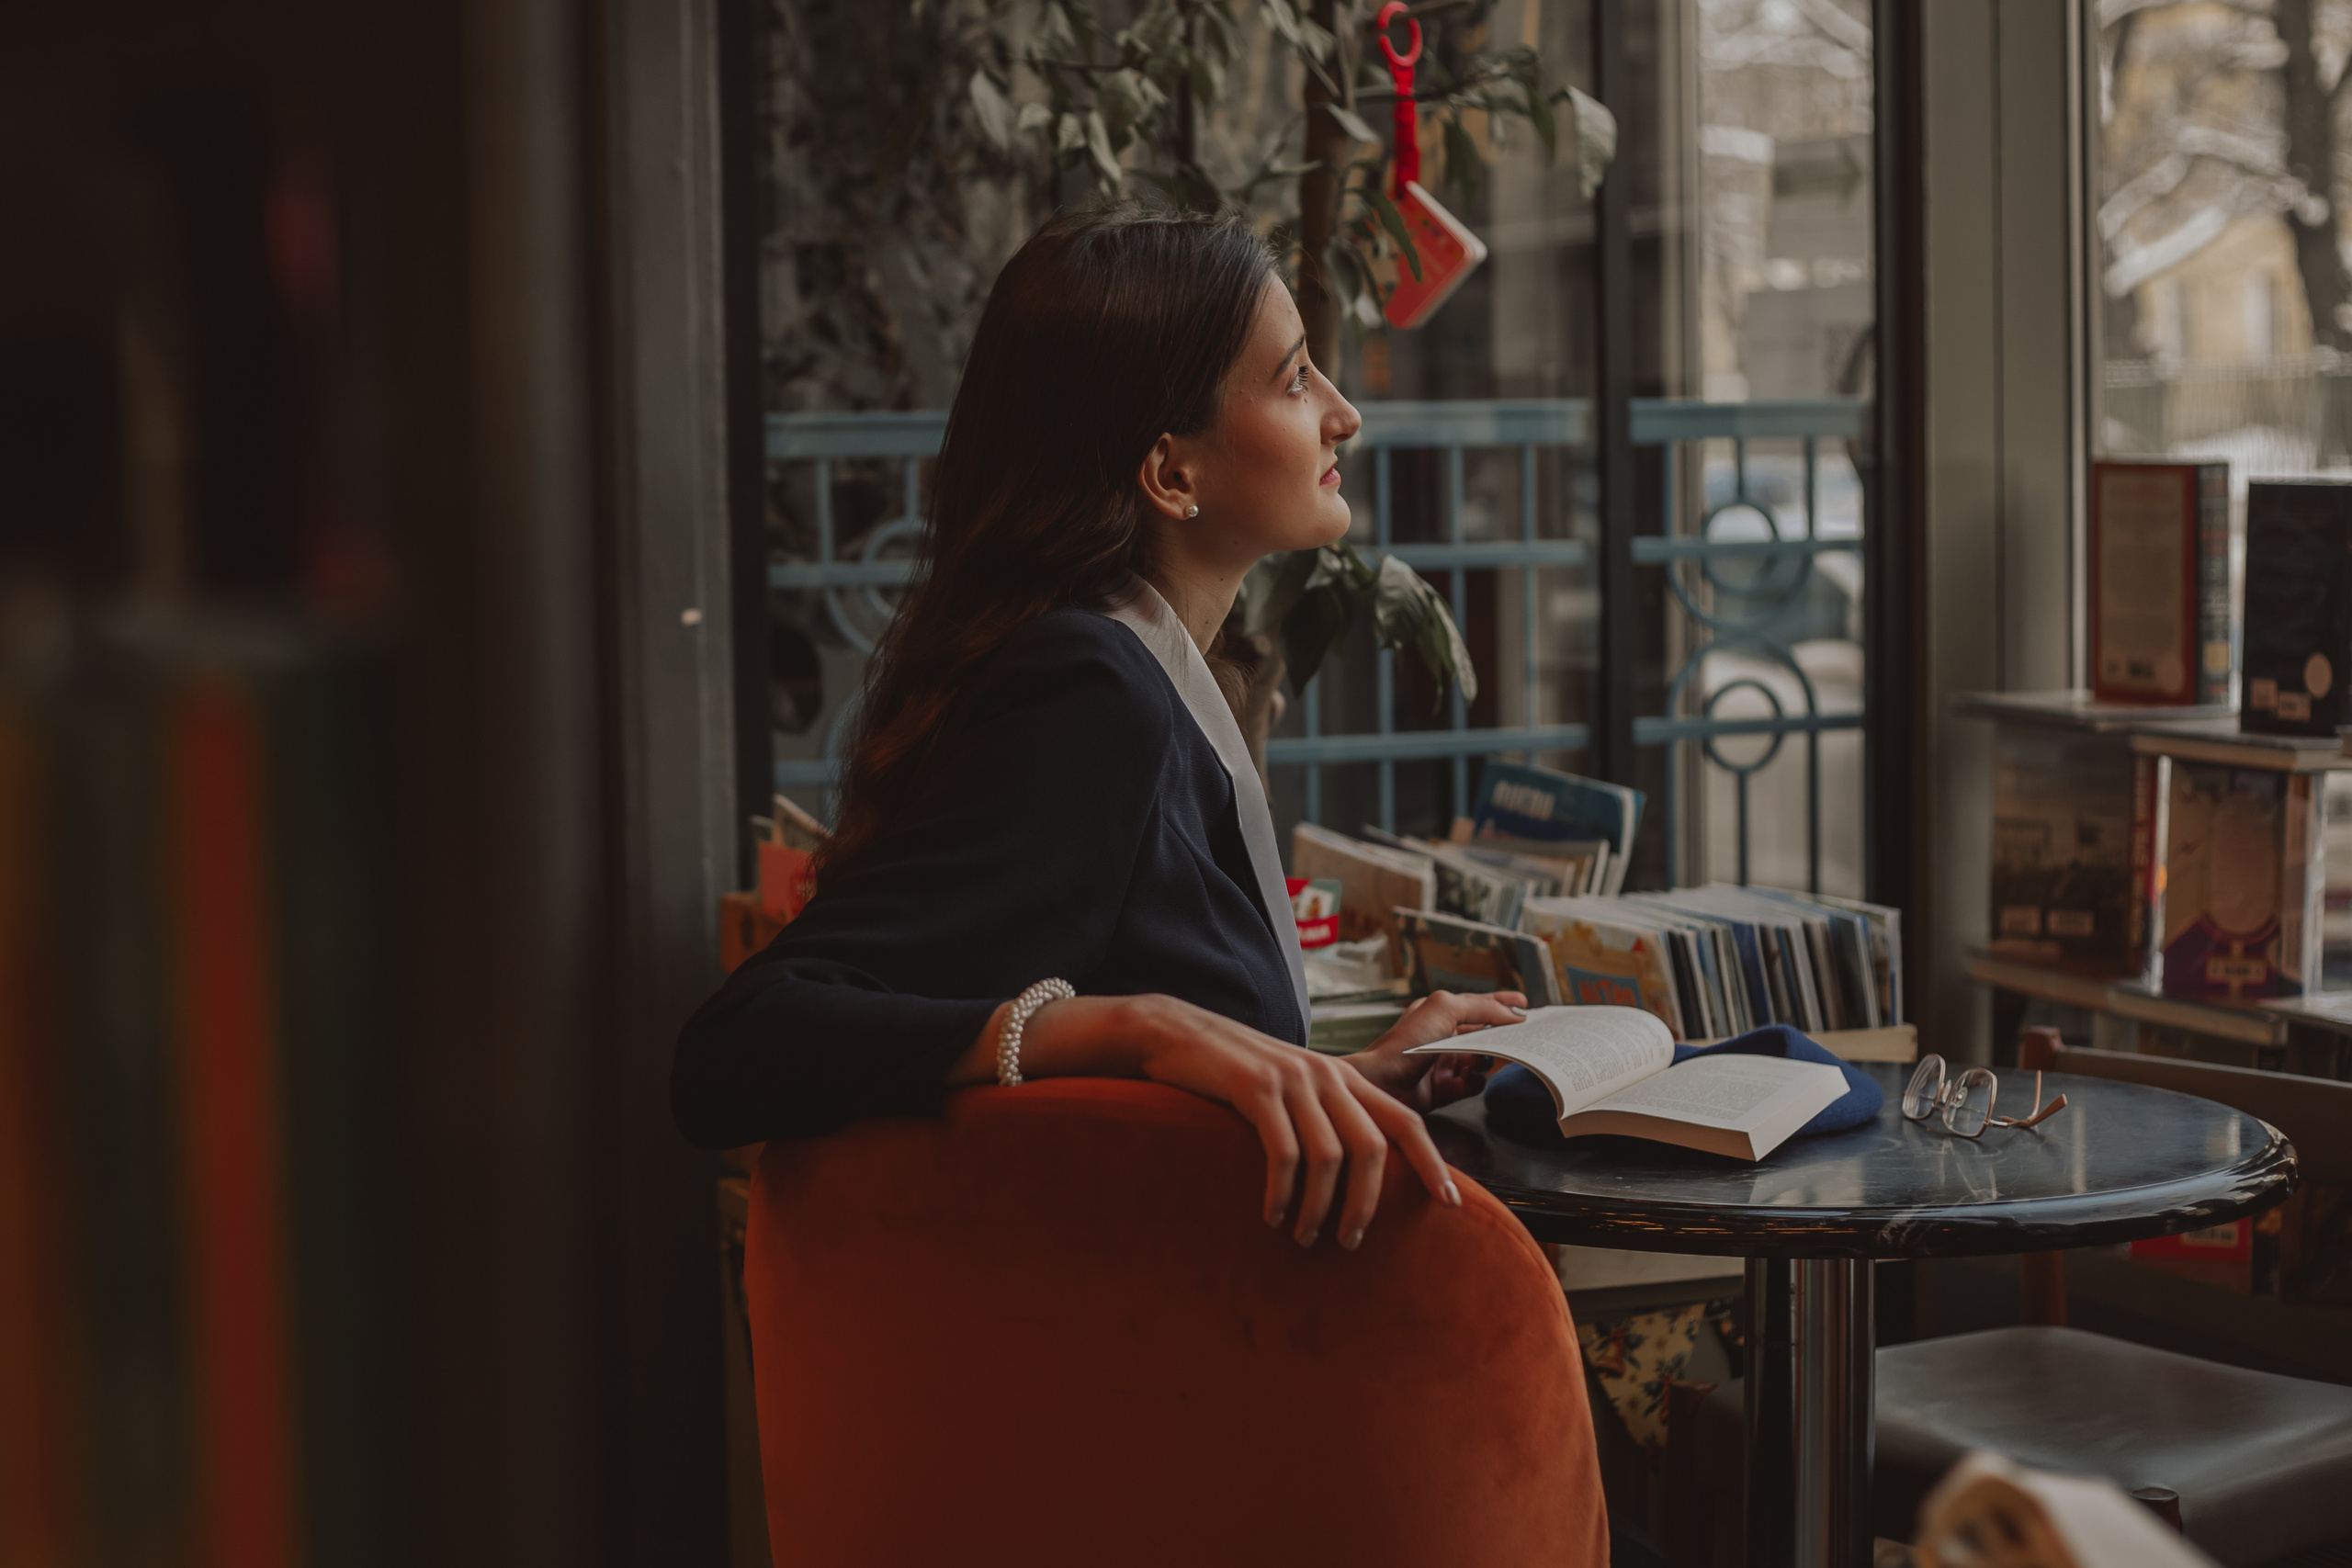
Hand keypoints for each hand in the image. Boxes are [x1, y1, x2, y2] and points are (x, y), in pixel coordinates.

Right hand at [979, 992, 1464, 1250]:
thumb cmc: (1231, 1071)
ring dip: (1321, 1208)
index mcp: (1341, 1077)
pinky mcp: (1256, 1089)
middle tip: (1350, 1242)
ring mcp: (1292, 1079)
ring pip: (1330, 1157)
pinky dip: (1283, 1194)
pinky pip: (1283, 1154)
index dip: (1431, 1162)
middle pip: (1374, 1147)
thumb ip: (1323, 1119)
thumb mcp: (1289, 1090)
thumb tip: (1355, 1175)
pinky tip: (1272, 1215)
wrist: (1175, 1034)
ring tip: (1307, 1238)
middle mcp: (1325, 1075)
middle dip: (1368, 1203)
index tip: (1450, 1203)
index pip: (1406, 1119)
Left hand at [1345, 990, 1527, 1112]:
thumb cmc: (1406, 1042)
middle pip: (1484, 1033)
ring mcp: (1444, 1063)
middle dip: (1502, 1035)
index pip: (1478, 1005)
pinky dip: (1475, 1082)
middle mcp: (1443, 1036)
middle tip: (1522, 1037)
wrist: (1381, 1084)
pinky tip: (1468, 1078)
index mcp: (1440, 1013)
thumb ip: (1481, 1007)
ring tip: (1481, 1059)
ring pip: (1482, 1060)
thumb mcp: (1445, 1009)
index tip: (1525, 1004)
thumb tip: (1511, 1012)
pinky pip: (1473, 1084)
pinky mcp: (1445, 1089)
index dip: (1501, 1004)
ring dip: (1487, 1060)